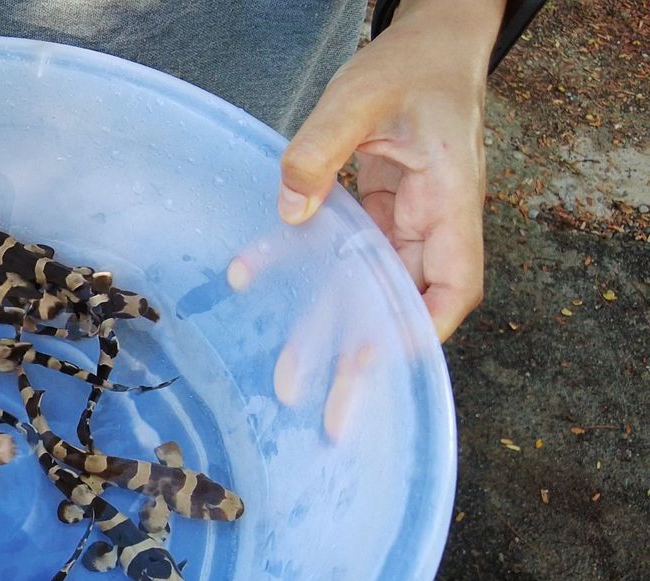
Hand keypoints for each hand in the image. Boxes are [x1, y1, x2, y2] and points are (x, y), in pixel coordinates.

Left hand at [279, 0, 504, 340]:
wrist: (431, 42)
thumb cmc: (412, 65)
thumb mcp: (359, 98)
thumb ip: (321, 150)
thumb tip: (291, 208)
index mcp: (448, 198)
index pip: (453, 284)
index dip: (422, 328)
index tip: (380, 358)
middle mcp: (433, 219)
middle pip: (405, 299)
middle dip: (364, 349)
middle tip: (325, 400)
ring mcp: (407, 218)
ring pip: (372, 283)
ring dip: (333, 323)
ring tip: (290, 369)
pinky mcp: (381, 209)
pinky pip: (347, 250)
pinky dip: (312, 270)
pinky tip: (265, 278)